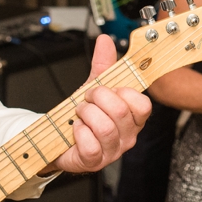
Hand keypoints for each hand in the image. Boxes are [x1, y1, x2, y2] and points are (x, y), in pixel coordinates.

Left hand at [43, 35, 150, 174]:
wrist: (60, 137)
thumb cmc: (84, 116)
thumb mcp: (95, 88)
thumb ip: (103, 65)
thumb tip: (105, 40)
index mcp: (133, 118)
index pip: (142, 104)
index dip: (121, 92)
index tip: (105, 89)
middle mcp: (127, 136)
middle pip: (120, 112)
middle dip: (97, 98)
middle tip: (86, 99)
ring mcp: (113, 151)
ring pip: (104, 128)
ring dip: (85, 114)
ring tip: (79, 114)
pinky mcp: (95, 161)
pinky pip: (90, 145)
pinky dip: (78, 132)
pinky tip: (75, 129)